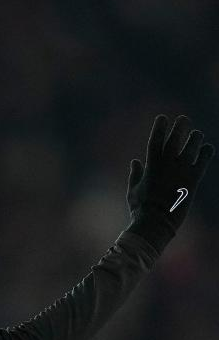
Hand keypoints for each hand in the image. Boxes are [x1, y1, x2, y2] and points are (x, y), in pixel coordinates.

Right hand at [127, 115, 212, 249]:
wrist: (156, 221)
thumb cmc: (141, 208)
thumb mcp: (133, 190)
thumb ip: (135, 174)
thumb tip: (135, 162)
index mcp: (151, 165)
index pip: (156, 140)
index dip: (159, 127)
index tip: (163, 118)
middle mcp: (167, 165)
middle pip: (176, 139)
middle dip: (180, 127)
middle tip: (184, 119)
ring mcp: (182, 171)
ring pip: (192, 147)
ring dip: (195, 138)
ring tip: (197, 134)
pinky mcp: (193, 180)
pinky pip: (203, 161)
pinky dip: (206, 153)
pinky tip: (207, 148)